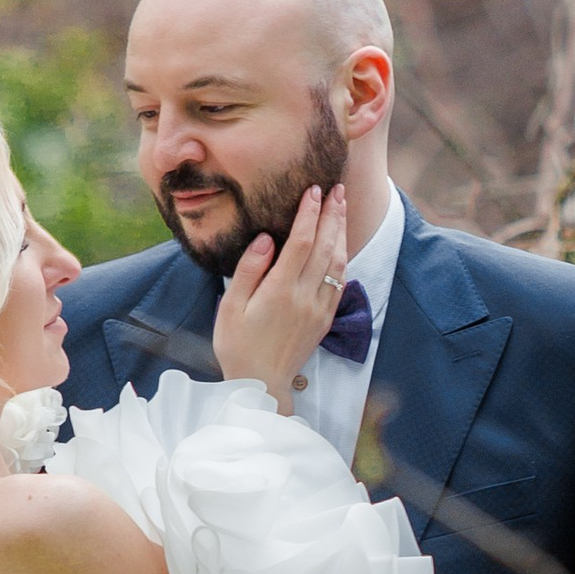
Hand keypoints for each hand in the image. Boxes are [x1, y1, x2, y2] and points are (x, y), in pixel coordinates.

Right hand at [212, 185, 352, 410]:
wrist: (261, 385)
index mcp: (279, 291)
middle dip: (333, 215)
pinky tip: (341, 243)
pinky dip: (343, 257)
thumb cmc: (238, 345)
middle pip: (325, 247)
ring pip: (338, 262)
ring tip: (342, 208)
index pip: (301, 242)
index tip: (314, 190)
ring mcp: (319, 308)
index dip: (309, 214)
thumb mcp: (231, 307)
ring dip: (342, 232)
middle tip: (337, 189)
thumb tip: (266, 238)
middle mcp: (304, 297)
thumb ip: (249, 270)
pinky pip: (340, 282)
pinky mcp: (325, 319)